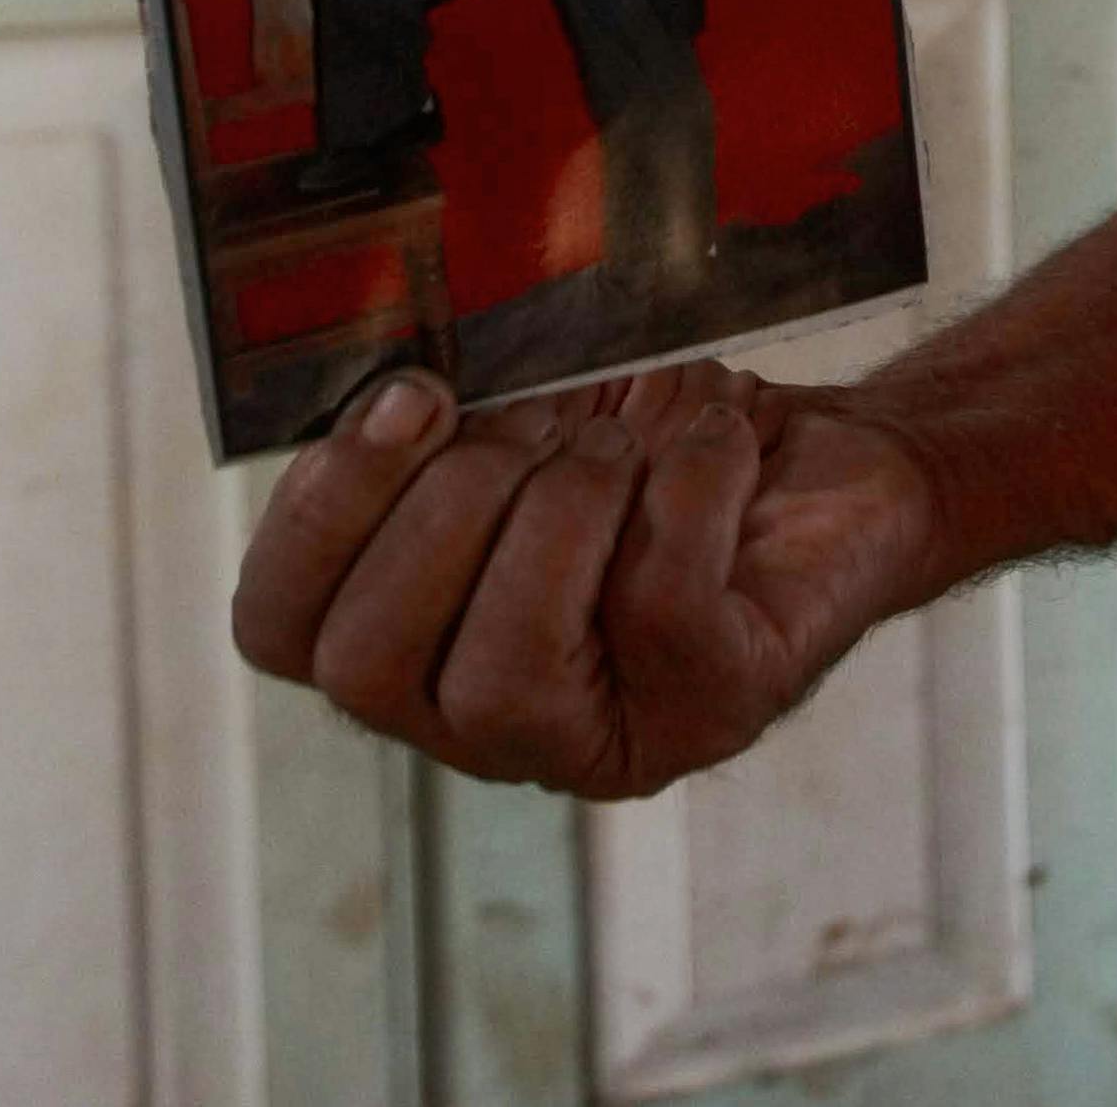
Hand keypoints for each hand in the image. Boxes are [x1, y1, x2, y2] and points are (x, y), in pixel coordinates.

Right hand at [230, 362, 942, 796]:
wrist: (838, 462)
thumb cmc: (658, 439)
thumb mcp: (527, 407)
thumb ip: (436, 414)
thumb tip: (386, 379)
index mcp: (406, 644)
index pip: (278, 630)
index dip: (318, 515)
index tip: (407, 397)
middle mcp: (480, 721)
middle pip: (370, 664)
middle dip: (446, 507)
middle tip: (534, 423)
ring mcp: (595, 739)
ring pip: (506, 669)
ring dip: (559, 514)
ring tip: (618, 444)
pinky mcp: (710, 710)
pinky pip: (658, 610)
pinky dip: (683, 492)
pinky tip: (713, 440)